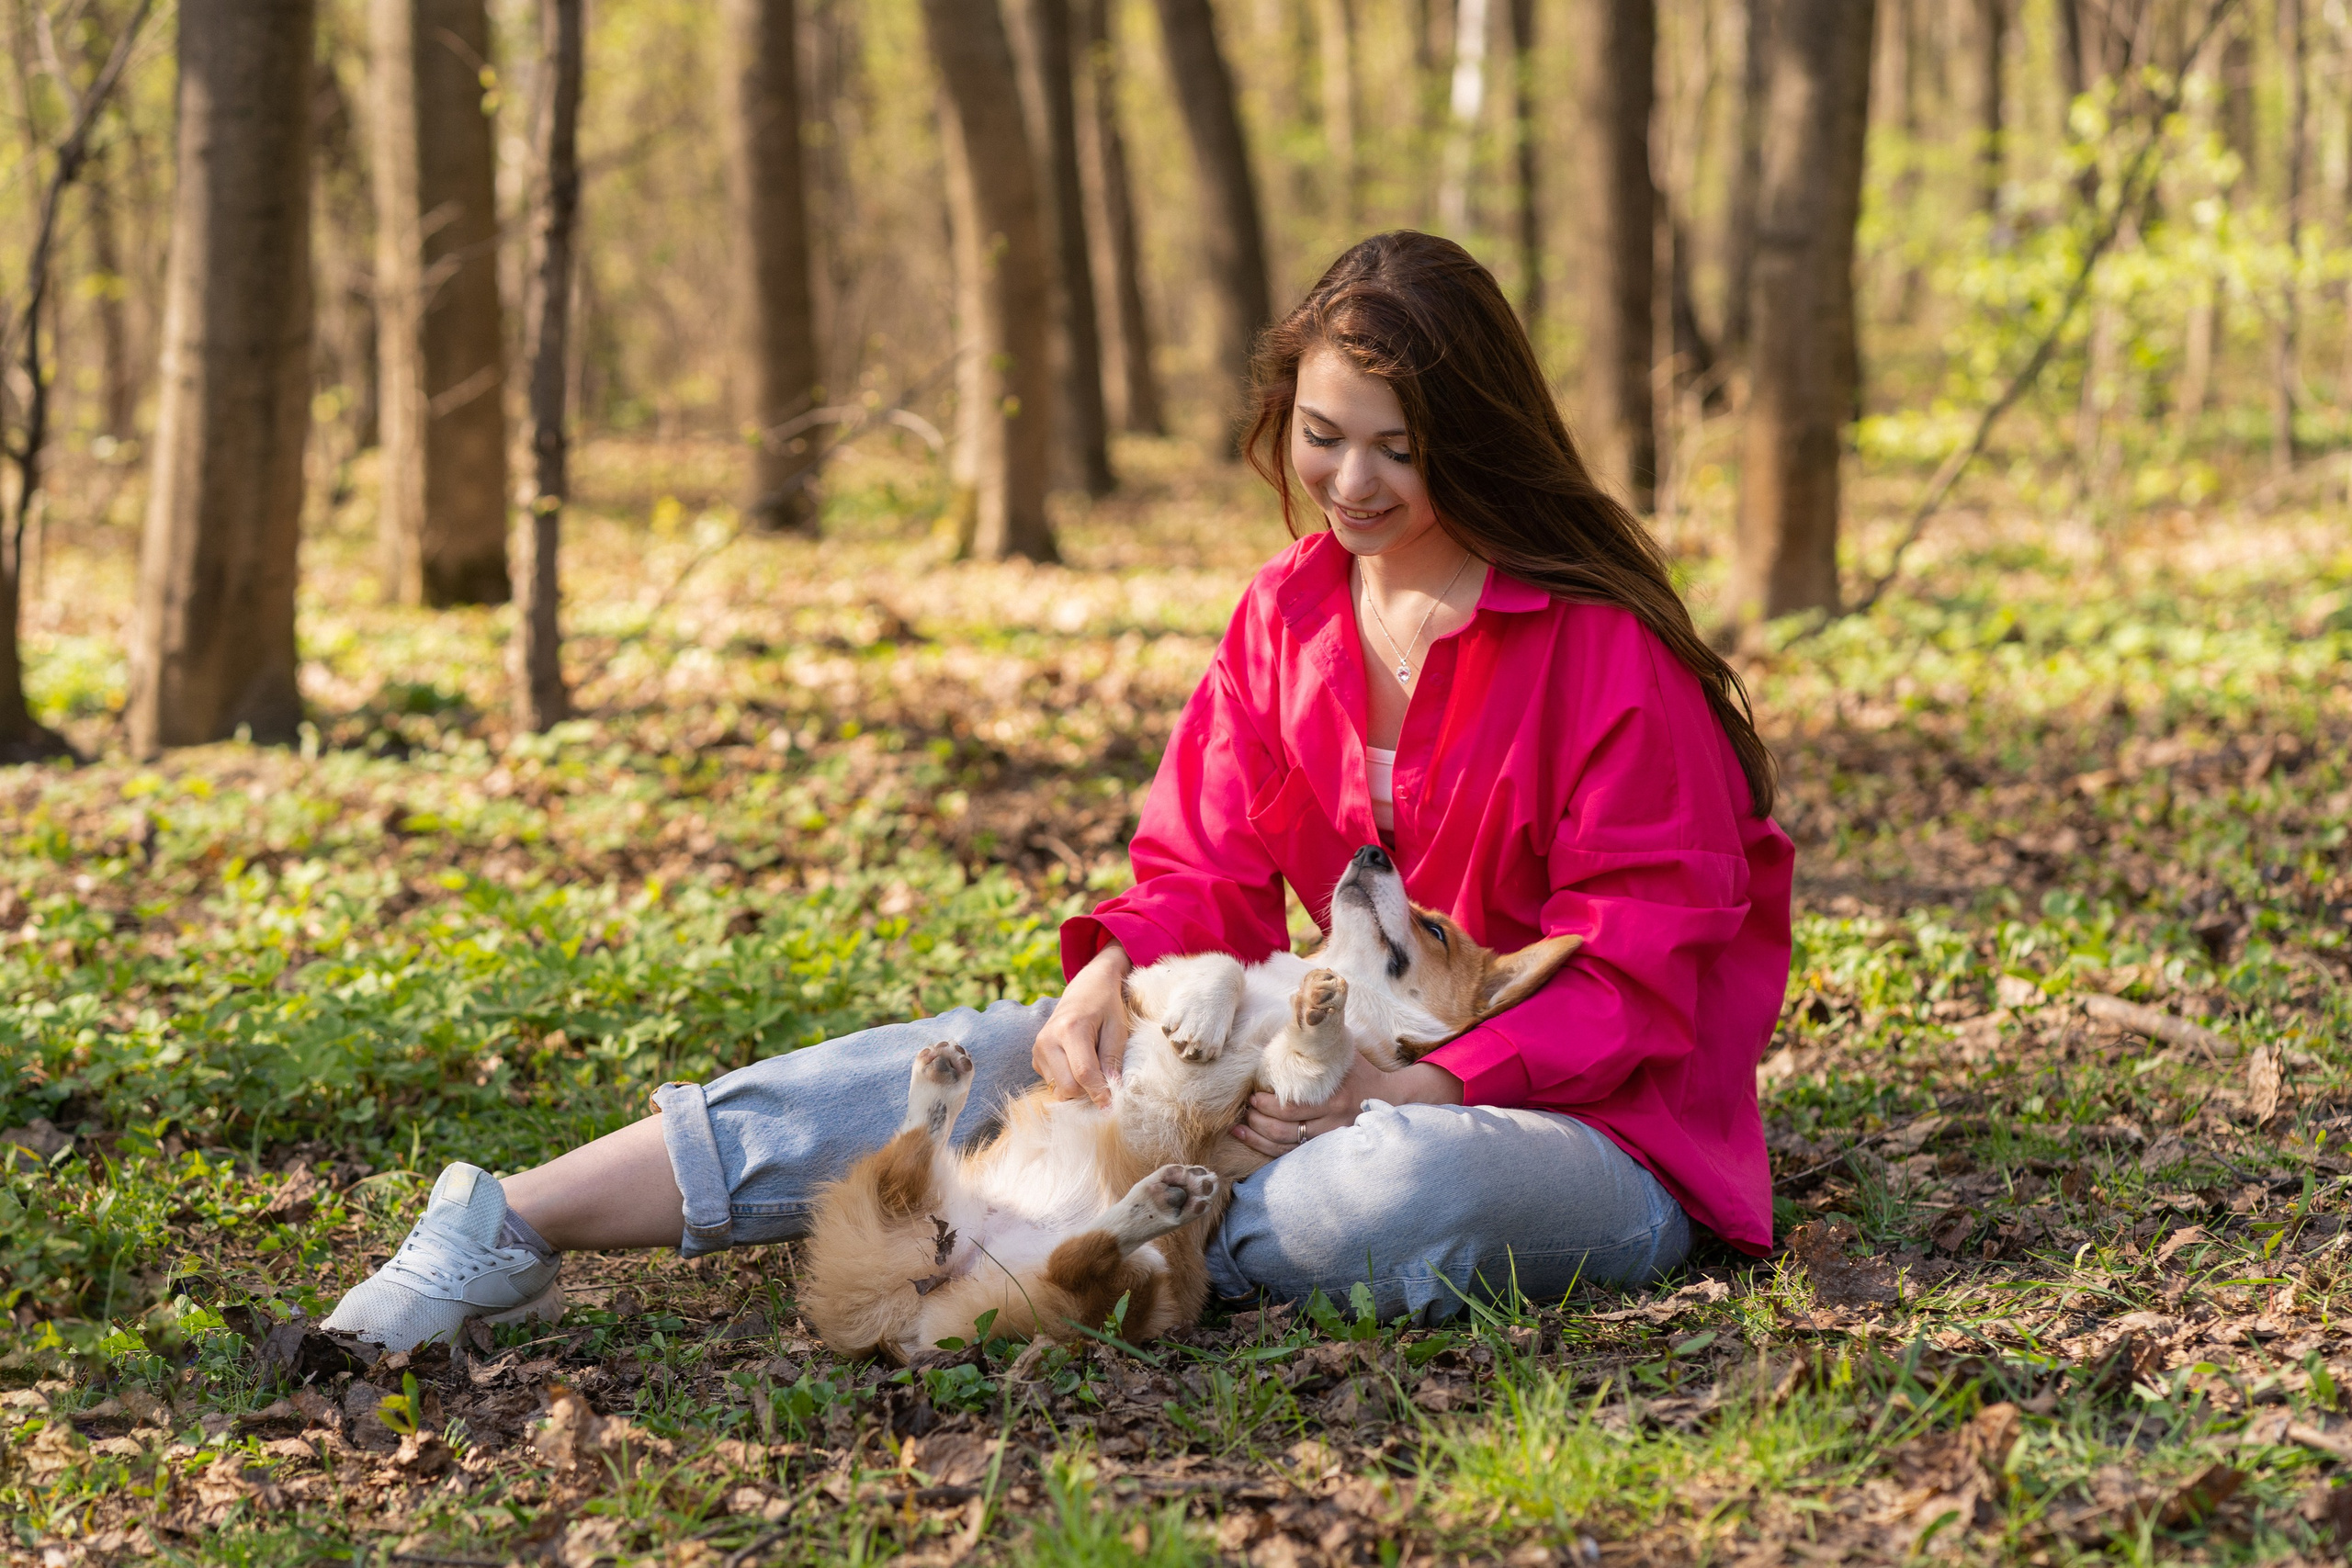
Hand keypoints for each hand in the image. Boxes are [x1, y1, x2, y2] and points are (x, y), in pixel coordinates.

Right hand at [1034, 943, 1132, 1106]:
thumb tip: (1112, 1091)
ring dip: (1079, 1088)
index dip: (1099, 1094)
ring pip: (1059, 1089)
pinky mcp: (1036, 1057)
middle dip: (1088, 1093)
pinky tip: (1078, 1064)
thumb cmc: (1106, 1006)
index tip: (1112, 1108)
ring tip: (1093, 1068)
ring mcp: (1038, 1049)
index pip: (1083, 1074)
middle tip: (1106, 1086)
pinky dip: (1069, 1082)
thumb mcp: (1117, 1029)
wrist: (1086, 987)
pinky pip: (1053, 1083)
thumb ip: (1113, 1059)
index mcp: (1070, 1029)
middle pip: (1067, 1087)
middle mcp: (1048, 1040)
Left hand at [1232, 1055, 1462, 1157]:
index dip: (1268, 1104)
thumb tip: (1300, 1006)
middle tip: (1247, 1108)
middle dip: (1260, 1119)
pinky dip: (1270, 1151)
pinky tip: (1252, 1141)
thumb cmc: (1362, 1071)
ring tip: (1241, 1128)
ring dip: (1260, 1138)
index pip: (1293, 1107)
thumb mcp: (1345, 1052)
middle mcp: (1332, 1122)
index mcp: (1334, 1098)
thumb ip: (1322, 1038)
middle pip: (1287, 1129)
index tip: (1252, 1095)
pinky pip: (1294, 1155)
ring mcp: (1331, 1139)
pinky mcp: (1328, 1149)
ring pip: (1288, 1146)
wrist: (1391, 1098)